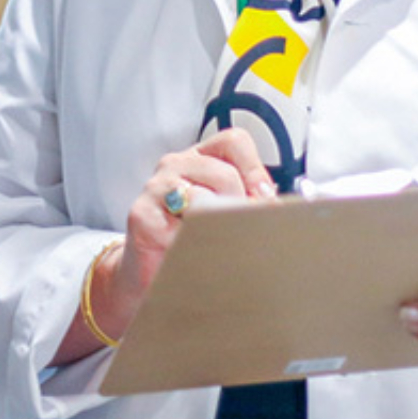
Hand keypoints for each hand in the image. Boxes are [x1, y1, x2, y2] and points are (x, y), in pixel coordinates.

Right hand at [75, 131, 275, 351]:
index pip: (234, 142)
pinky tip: (194, 252)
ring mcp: (156, 188)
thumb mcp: (221, 213)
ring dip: (219, 227)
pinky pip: (181, 226)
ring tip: (218, 244)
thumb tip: (275, 207)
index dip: (255, 169)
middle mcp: (174, 166)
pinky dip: (196, 243)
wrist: (147, 276)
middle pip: (224, 174)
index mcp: (198, 158)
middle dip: (241, 206)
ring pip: (204, 199)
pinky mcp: (142, 216)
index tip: (264, 197)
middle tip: (242, 230)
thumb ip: (246, 201)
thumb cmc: (189, 241)